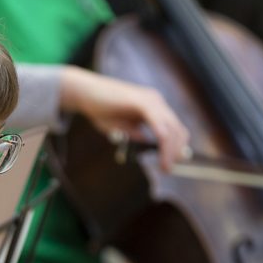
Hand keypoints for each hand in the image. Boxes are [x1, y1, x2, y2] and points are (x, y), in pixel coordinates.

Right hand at [59, 66, 190, 172]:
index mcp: (154, 106)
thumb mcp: (122, 128)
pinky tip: (161, 154)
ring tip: (165, 167)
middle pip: (177, 129)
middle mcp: (156, 101)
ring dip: (171, 150)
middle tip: (168, 169)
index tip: (170, 164)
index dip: (176, 147)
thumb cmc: (100, 109)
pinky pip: (159, 125)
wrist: (84, 93)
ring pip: (171, 129)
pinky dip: (163, 142)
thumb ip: (136, 136)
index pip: (174, 128)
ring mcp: (151, 100)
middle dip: (176, 152)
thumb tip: (148, 147)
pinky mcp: (142, 102)